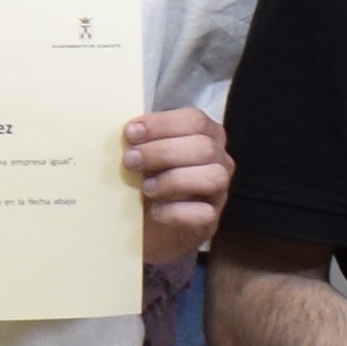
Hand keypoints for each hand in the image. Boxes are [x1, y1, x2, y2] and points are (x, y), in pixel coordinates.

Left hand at [121, 107, 232, 266]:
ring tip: (145, 187)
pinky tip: (154, 211)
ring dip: (173, 180)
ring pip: (214, 177)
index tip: (131, 132)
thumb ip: (142, 140)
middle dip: (162, 152)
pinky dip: (175, 211)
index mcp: (206, 134)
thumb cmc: (150, 179)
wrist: (152, 226)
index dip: (163, 124)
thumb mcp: (145, 154)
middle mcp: (220, 160)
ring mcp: (219, 191)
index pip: (195, 120)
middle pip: (204, 147)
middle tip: (130, 161)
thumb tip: (126, 133)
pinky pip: (204, 213)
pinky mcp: (211, 219)